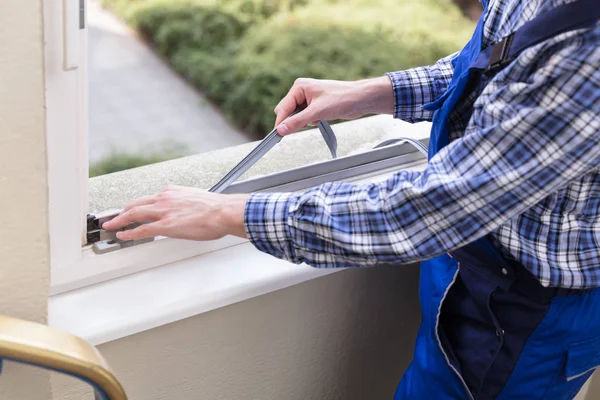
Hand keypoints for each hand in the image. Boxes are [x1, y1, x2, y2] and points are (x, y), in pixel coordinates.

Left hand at [101, 185, 249, 240]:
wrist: (224, 212)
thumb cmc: (217, 209)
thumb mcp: (197, 200)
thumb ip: (186, 205)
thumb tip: (185, 213)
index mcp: (173, 192)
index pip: (149, 198)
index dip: (137, 205)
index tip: (132, 209)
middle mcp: (165, 198)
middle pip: (136, 204)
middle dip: (123, 211)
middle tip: (114, 217)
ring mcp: (164, 211)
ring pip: (134, 213)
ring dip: (119, 220)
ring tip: (111, 226)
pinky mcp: (166, 225)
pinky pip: (141, 229)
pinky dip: (129, 232)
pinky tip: (122, 235)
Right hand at [274, 76, 393, 134]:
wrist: (361, 99)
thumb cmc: (342, 99)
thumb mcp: (317, 112)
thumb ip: (297, 122)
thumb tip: (281, 129)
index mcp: (299, 87)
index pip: (283, 108)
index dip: (280, 122)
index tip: (277, 136)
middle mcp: (302, 91)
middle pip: (287, 112)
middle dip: (294, 121)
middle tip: (304, 125)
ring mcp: (308, 99)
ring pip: (296, 116)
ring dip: (304, 122)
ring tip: (317, 119)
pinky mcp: (316, 106)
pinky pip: (306, 118)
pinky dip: (311, 121)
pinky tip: (321, 118)